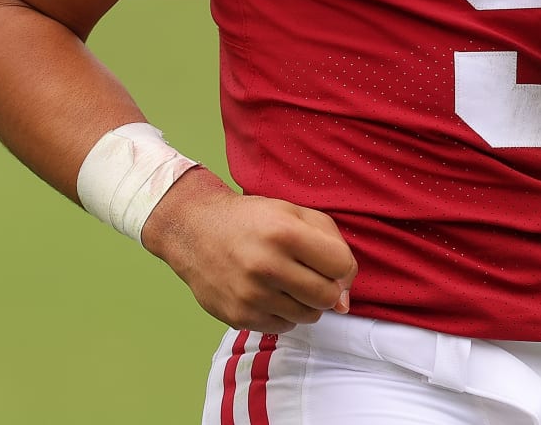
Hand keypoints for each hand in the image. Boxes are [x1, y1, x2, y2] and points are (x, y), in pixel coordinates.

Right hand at [141, 168, 357, 333]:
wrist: (195, 232)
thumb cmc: (253, 220)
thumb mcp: (295, 213)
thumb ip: (332, 245)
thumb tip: (345, 301)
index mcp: (284, 233)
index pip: (341, 266)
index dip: (343, 266)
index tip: (331, 263)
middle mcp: (266, 266)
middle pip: (327, 296)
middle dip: (329, 288)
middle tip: (313, 275)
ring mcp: (250, 295)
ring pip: (308, 316)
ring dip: (307, 302)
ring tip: (290, 282)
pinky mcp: (238, 316)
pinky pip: (283, 327)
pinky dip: (285, 313)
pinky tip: (271, 293)